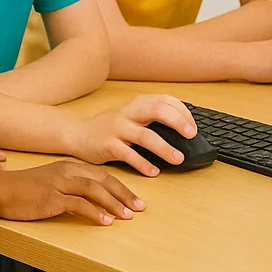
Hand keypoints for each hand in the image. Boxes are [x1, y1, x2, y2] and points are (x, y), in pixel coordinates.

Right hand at [0, 161, 145, 224]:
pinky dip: (95, 213)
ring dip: (114, 204)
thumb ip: (70, 186)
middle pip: (104, 180)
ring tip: (128, 216)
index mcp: (70, 166)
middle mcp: (68, 171)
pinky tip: (105, 222)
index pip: (103, 175)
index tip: (135, 199)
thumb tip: (91, 200)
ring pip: (95, 191)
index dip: (122, 187)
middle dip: (125, 194)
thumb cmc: (24, 189)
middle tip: (140, 208)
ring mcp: (60, 184)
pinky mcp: (51, 198)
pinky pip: (78, 205)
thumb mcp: (51, 181)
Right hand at [69, 95, 196, 176]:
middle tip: (191, 135)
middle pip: (157, 111)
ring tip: (178, 158)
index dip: (182, 112)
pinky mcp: (108, 145)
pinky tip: (153, 171)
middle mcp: (129, 113)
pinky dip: (143, 163)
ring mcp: (118, 129)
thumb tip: (184, 128)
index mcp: (138, 104)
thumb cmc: (110, 126)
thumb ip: (153, 117)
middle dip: (177, 122)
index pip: (165, 101)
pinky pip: (128, 155)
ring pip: (145, 136)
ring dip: (164, 148)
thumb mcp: (132, 115)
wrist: (78, 134)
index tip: (193, 126)